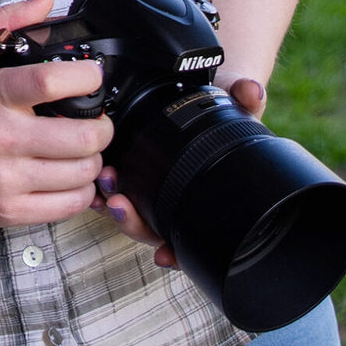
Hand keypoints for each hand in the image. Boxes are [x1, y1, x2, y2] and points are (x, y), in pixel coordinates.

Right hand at [0, 0, 113, 226]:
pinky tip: (70, 176)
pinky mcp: (7, 210)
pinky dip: (81, 190)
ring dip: (93, 158)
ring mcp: (5, 179)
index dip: (88, 77)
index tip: (94, 76)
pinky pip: (68, 205)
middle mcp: (0, 137)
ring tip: (82, 149)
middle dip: (103, 126)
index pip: (52, 81)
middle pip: (83, 136)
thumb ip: (6, 22)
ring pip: (82, 172)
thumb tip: (47, 2)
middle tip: (98, 120)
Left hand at [93, 75, 267, 268]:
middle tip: (118, 203)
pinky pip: (115, 189)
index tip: (164, 255)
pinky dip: (102, 190)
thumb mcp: (240, 102)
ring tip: (103, 183)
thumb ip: (249, 97)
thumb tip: (252, 91)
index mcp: (204, 195)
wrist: (212, 95)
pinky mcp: (134, 170)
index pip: (192, 236)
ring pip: (130, 210)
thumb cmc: (229, 108)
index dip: (179, 251)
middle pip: (152, 228)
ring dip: (113, 203)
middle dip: (132, 220)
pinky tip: (93, 182)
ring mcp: (153, 187)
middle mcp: (178, 199)